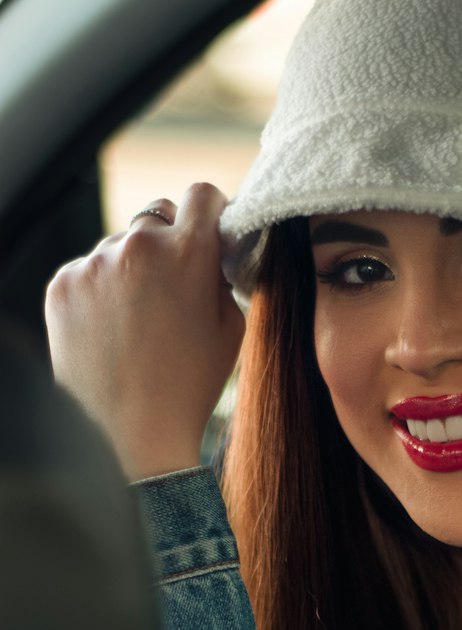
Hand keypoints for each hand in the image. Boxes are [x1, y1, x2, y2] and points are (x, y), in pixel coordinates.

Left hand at [45, 183, 244, 480]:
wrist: (132, 434)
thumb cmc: (189, 385)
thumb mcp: (232, 327)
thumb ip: (222, 276)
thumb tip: (211, 252)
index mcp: (188, 253)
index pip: (202, 195)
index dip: (211, 214)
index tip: (210, 235)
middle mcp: (137, 246)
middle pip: (157, 216)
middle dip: (169, 244)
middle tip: (173, 289)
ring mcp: (94, 264)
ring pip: (120, 247)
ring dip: (132, 270)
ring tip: (138, 323)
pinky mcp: (62, 284)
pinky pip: (89, 271)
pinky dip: (101, 292)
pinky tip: (112, 331)